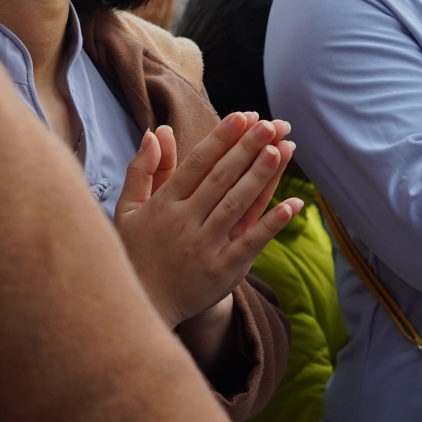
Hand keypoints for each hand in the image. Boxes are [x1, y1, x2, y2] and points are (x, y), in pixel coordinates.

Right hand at [112, 112, 300, 328]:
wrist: (143, 305)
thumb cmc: (137, 252)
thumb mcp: (128, 209)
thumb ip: (143, 169)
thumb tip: (159, 132)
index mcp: (165, 204)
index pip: (197, 164)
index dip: (221, 139)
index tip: (243, 116)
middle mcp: (186, 223)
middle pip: (222, 179)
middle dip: (248, 149)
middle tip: (271, 124)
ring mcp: (206, 247)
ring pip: (238, 205)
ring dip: (262, 177)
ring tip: (282, 149)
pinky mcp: (224, 270)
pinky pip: (251, 243)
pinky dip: (272, 224)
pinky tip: (293, 205)